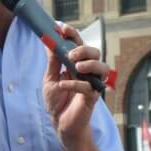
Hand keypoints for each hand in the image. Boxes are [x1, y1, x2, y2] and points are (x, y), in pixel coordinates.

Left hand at [42, 23, 109, 145]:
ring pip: (102, 67)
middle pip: (95, 52)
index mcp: (76, 64)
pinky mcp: (92, 97)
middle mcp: (87, 72)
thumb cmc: (57, 101)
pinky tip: (64, 86)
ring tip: (76, 67)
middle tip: (71, 55)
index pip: (78, 44)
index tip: (61, 28)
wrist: (59, 122)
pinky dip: (76, 84)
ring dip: (89, 64)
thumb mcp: (50, 78)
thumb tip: (48, 41)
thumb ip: (53, 61)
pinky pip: (89, 87)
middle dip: (84, 49)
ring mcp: (92, 84)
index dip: (72, 34)